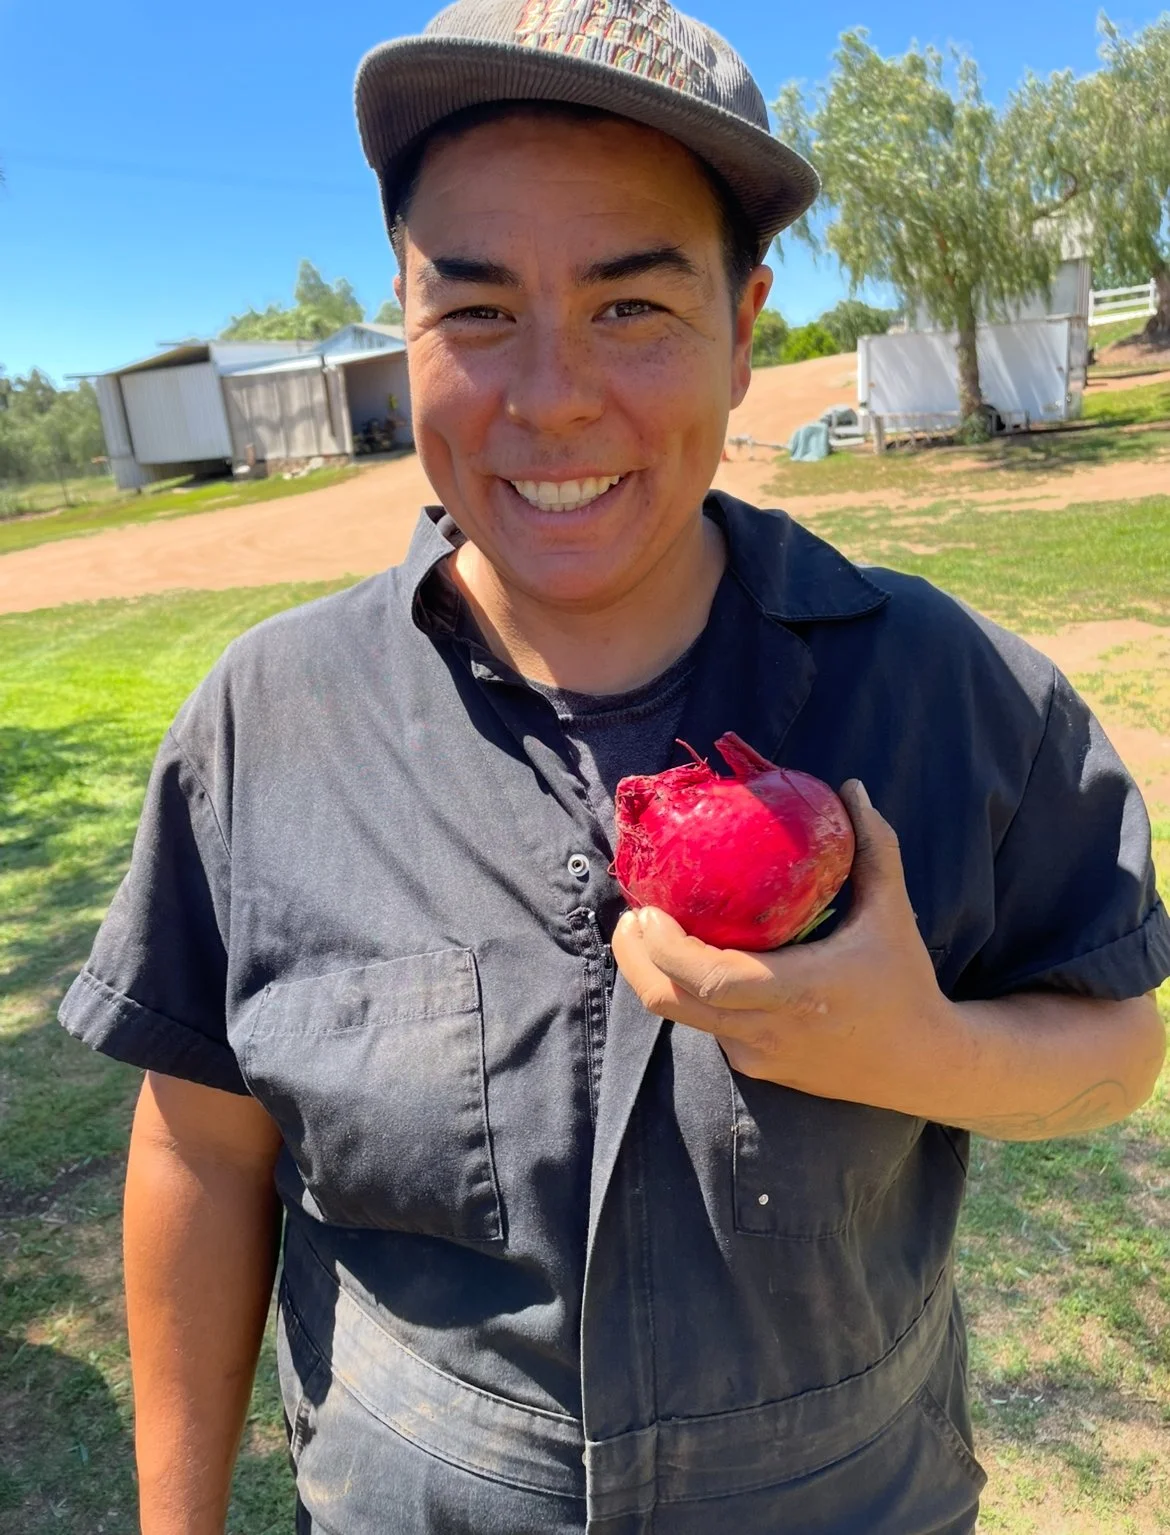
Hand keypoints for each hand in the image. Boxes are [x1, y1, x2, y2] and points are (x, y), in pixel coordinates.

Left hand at [611, 780, 963, 1116]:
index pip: (708, 979)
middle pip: (671, 1002)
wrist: (922, 1066)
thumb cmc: (905, 984)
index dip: (663, 948)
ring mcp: (756, 1055)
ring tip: (653, 930)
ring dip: (661, 974)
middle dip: (636, 958)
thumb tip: (852, 788)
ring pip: (684, 1016)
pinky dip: (692, 993)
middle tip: (632, 916)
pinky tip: (695, 960)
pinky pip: (708, 1027)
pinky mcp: (755, 1068)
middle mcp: (766, 1030)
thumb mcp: (892, 913)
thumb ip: (874, 848)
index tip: (646, 910)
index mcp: (797, 990)